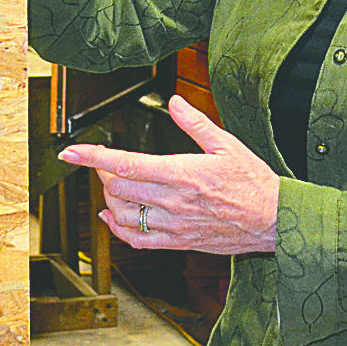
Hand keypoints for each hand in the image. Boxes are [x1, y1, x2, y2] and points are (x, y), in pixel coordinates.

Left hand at [59, 96, 279, 254]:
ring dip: (111, 199)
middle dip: (105, 173)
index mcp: (183, 173)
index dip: (94, 158)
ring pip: (124, 215)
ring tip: (115, 186)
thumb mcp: (228, 144)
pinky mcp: (178, 242)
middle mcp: (174, 202)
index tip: (72, 152)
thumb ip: (196, 123)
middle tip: (108, 163)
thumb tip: (175, 103)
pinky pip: (138, 240)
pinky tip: (113, 218)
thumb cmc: (254, 182)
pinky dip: (118, 229)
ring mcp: (174, 225)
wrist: (274, 219)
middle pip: (119, 189)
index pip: (127, 164)